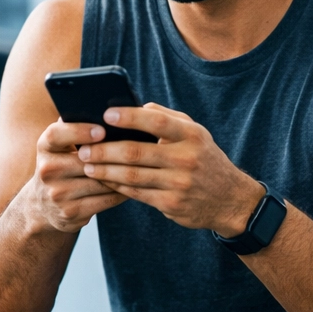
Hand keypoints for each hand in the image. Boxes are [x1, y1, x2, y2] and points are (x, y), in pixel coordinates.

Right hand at [23, 119, 128, 232]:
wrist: (42, 206)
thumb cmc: (63, 165)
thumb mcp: (60, 146)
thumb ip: (76, 128)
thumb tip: (110, 109)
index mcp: (45, 147)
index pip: (56, 135)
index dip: (79, 131)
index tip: (102, 130)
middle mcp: (46, 171)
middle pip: (85, 162)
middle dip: (112, 156)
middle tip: (138, 147)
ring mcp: (57, 195)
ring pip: (100, 182)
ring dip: (122, 174)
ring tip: (141, 164)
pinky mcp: (70, 213)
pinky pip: (104, 200)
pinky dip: (121, 192)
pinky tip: (135, 184)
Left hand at [77, 104, 264, 236]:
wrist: (229, 199)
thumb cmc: (205, 159)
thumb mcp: (195, 133)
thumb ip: (167, 117)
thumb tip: (136, 106)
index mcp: (191, 135)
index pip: (157, 122)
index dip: (130, 117)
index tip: (106, 114)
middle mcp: (186, 158)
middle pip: (136, 153)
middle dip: (105, 150)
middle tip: (83, 148)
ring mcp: (179, 184)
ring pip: (132, 176)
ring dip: (105, 171)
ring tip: (87, 165)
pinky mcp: (172, 204)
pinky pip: (137, 193)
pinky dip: (117, 186)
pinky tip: (104, 180)